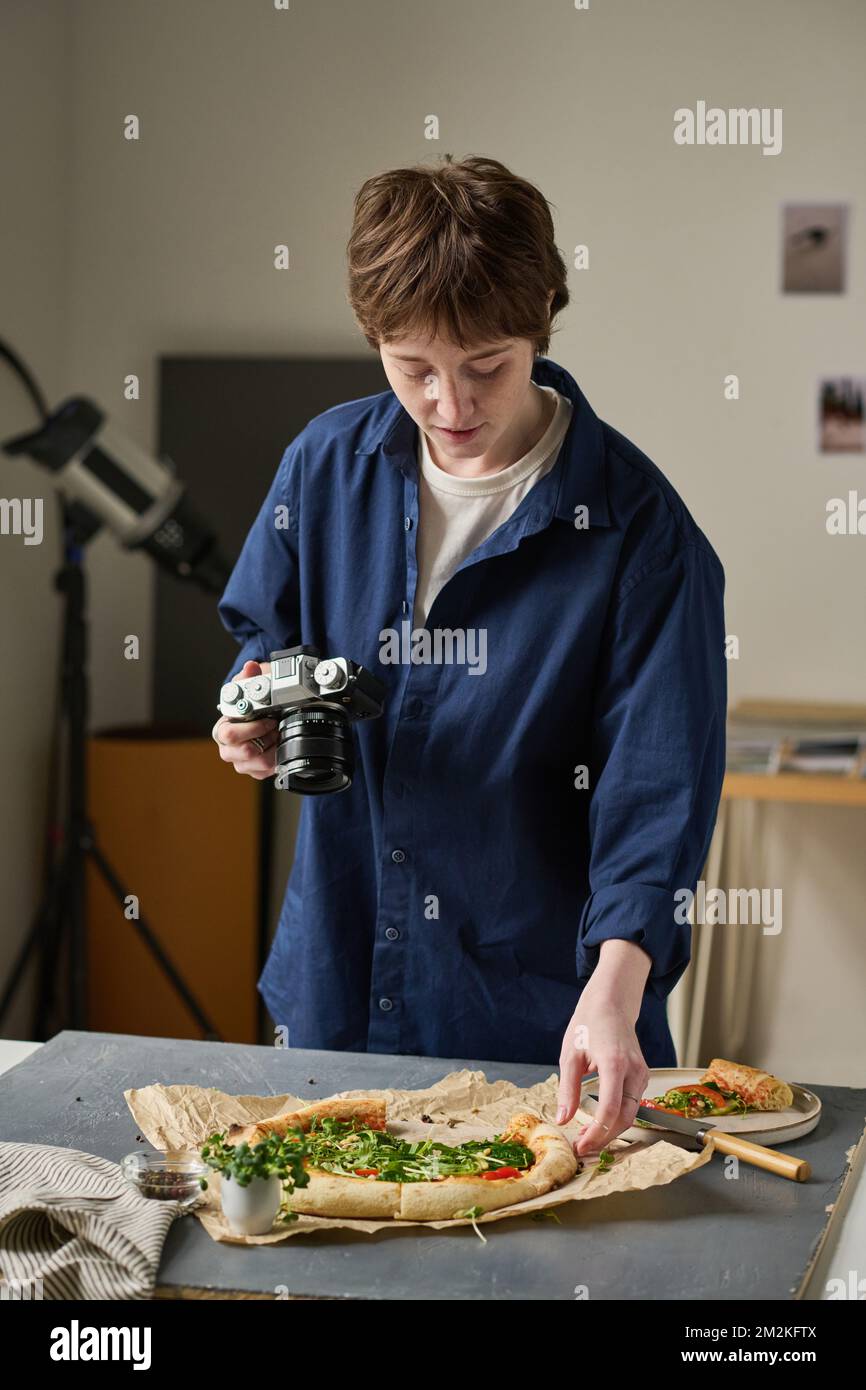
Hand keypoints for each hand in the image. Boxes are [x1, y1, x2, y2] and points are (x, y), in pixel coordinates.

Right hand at [213, 660, 277, 778]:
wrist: (258, 720)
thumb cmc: (249, 707)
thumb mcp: (248, 688)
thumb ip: (248, 677)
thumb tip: (250, 667)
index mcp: (221, 730)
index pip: (230, 735)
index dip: (252, 727)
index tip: (268, 718)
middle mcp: (228, 749)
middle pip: (245, 752)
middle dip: (265, 737)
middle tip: (275, 725)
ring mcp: (240, 763)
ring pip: (260, 762)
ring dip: (274, 746)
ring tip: (278, 733)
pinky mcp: (253, 771)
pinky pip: (268, 770)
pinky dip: (278, 757)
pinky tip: (279, 744)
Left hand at [556, 975, 649, 1157]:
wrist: (611, 1005)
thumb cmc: (589, 1024)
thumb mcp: (570, 1055)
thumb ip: (567, 1089)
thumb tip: (563, 1119)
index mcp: (614, 1063)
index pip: (610, 1109)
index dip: (596, 1133)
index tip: (580, 1145)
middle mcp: (634, 1071)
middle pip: (625, 1118)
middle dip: (604, 1138)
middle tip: (581, 1148)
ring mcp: (642, 1074)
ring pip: (631, 1114)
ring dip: (610, 1131)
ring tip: (586, 1138)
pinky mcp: (642, 1076)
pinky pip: (632, 1104)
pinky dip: (617, 1118)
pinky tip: (599, 1123)